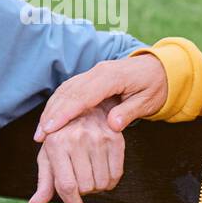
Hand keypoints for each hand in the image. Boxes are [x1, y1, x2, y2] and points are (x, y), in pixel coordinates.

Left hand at [29, 100, 123, 202]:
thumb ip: (44, 182)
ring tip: (91, 174)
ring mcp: (97, 138)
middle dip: (83, 191)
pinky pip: (116, 174)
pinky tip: (103, 174)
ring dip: (97, 187)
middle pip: (85, 187)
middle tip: (81, 180)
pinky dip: (111, 182)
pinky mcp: (115, 138)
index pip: (66, 185)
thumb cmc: (62, 138)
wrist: (85, 111)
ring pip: (102, 183)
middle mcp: (76, 139)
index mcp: (56, 144)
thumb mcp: (49, 156)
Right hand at [33, 54, 167, 143]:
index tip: (51, 128)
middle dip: (52, 113)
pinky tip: (51, 119)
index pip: (83, 96)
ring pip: (66, 90)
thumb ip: (129, 112)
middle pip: (69, 93)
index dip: (65, 112)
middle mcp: (98, 72)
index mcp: (112, 76)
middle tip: (40, 135)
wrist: (161, 67)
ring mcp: (93, 73)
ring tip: (41, 132)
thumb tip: (112, 125)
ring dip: (51, 110)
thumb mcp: (149, 100)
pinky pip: (70, 90)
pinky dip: (58, 104)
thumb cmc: (156, 85)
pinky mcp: (91, 77)